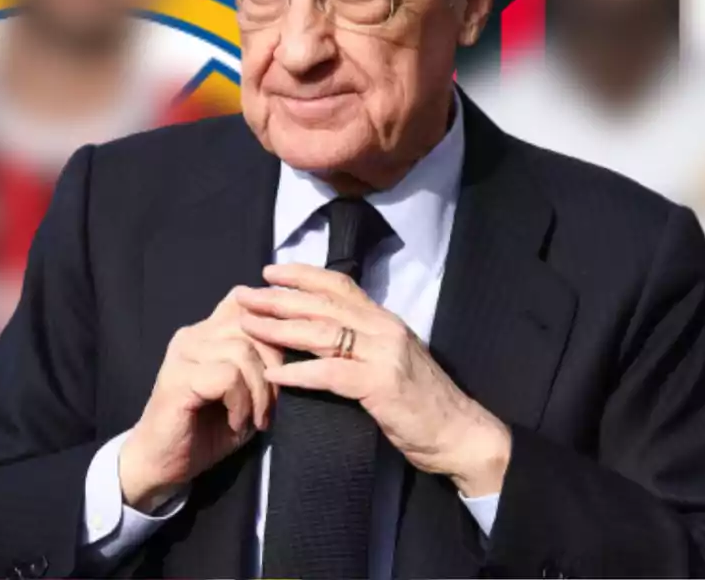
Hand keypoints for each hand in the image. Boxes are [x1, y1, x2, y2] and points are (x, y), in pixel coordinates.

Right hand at [119, 289, 281, 512]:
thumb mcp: (244, 394)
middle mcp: (193, 335)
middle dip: (274, 365)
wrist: (161, 464)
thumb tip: (296, 345)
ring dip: (258, 390)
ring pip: (242, 351)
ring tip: (254, 418)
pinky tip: (236, 422)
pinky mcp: (178, 378)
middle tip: (271, 405)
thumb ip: (261, 365)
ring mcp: (183, 354)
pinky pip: (227, 376)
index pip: (245, 302)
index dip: (272, 323)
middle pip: (252, 324)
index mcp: (207, 332)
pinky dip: (241, 402)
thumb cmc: (206, 431)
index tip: (288, 359)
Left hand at [237, 264, 511, 497]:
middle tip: (243, 295)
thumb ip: (364, 344)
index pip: (339, 284)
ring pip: (322, 332)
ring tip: (247, 326)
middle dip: (278, 298)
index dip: (302, 275)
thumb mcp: (392, 361)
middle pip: (322, 304)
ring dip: (280, 328)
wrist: (461, 433)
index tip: (269, 272)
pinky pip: (331, 373)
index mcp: (384, 320)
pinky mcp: (381, 384)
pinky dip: (299, 373)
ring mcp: (384, 354)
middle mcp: (383, 328)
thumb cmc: (424, 403)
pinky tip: (275, 375)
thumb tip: (326, 335)